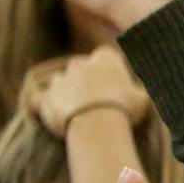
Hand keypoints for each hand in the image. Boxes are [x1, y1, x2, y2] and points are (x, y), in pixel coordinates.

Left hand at [33, 46, 147, 134]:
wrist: (97, 125)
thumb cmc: (124, 108)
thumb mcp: (144, 98)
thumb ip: (140, 92)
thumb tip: (144, 94)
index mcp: (105, 57)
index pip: (107, 59)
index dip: (112, 73)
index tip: (118, 88)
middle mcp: (80, 63)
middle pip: (81, 68)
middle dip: (87, 80)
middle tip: (96, 100)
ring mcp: (60, 79)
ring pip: (62, 82)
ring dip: (67, 93)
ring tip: (77, 112)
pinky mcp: (45, 97)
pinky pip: (39, 98)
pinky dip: (43, 104)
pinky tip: (50, 112)